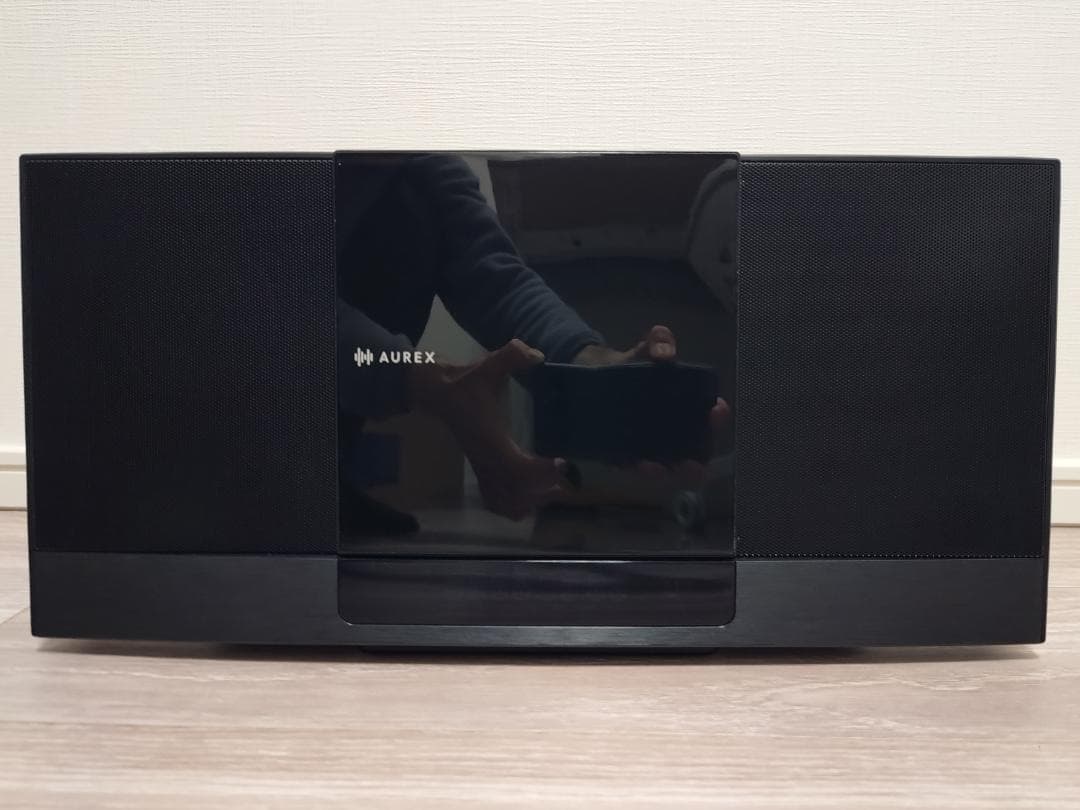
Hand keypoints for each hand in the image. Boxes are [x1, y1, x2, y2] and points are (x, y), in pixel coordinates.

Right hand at [411, 339, 564, 520]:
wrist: (438, 393)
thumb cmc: (466, 381)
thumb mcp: (488, 364)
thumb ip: (512, 355)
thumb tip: (537, 356)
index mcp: (489, 439)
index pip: (515, 468)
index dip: (541, 472)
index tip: (563, 463)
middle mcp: (486, 460)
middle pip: (516, 494)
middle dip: (544, 488)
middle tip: (567, 474)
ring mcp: (482, 470)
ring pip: (507, 504)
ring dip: (532, 501)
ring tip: (554, 486)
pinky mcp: (482, 474)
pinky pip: (498, 503)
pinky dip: (516, 506)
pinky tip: (533, 495)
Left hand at [573, 324, 730, 485]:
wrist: (594, 376)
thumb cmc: (633, 366)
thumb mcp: (646, 350)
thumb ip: (658, 343)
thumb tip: (665, 352)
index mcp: (686, 412)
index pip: (708, 422)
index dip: (716, 420)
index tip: (717, 409)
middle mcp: (672, 437)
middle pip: (690, 456)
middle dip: (695, 463)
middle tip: (692, 463)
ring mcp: (648, 449)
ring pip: (662, 469)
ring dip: (662, 472)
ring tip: (656, 469)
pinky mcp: (621, 456)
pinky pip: (631, 467)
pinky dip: (635, 468)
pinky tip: (635, 465)